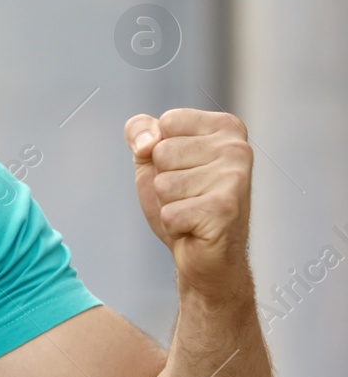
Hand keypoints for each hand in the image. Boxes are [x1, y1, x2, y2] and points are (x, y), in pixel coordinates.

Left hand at [124, 108, 253, 293]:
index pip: (166, 122)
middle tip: (188, 196)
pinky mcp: (225, 209)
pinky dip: (173, 224)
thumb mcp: (152, 158)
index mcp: (226, 127)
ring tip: (191, 209)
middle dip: (163, 180)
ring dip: (168, 203)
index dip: (158, 152)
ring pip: (163, 183)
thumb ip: (140, 131)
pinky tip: (195, 227)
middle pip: (162, 152)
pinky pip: (169, 212)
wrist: (205, 253)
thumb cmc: (183, 201)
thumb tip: (146, 143)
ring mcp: (235, 178)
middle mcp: (238, 148)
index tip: (183, 170)